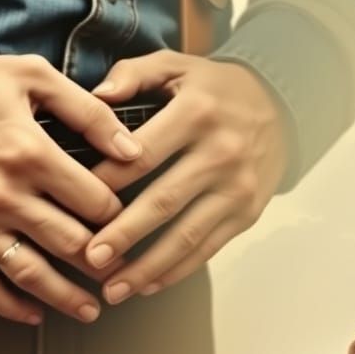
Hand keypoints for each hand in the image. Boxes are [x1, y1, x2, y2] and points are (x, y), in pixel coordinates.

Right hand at [0, 54, 144, 324]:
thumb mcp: (31, 76)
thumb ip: (88, 112)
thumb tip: (134, 151)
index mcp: (29, 152)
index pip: (95, 201)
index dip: (119, 215)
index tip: (127, 221)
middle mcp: (1, 195)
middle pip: (71, 244)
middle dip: (105, 262)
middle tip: (123, 271)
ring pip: (32, 275)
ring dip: (68, 298)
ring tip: (92, 309)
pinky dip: (13, 308)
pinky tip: (37, 314)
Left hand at [79, 51, 290, 303]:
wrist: (282, 106)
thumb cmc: (215, 89)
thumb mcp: (176, 65)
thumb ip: (132, 74)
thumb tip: (95, 96)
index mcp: (196, 113)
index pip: (142, 155)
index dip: (105, 183)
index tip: (72, 204)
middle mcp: (220, 152)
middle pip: (163, 202)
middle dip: (123, 236)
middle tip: (90, 258)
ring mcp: (236, 187)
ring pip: (187, 235)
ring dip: (148, 267)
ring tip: (114, 288)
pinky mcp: (247, 212)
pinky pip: (208, 247)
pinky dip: (177, 270)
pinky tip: (149, 284)